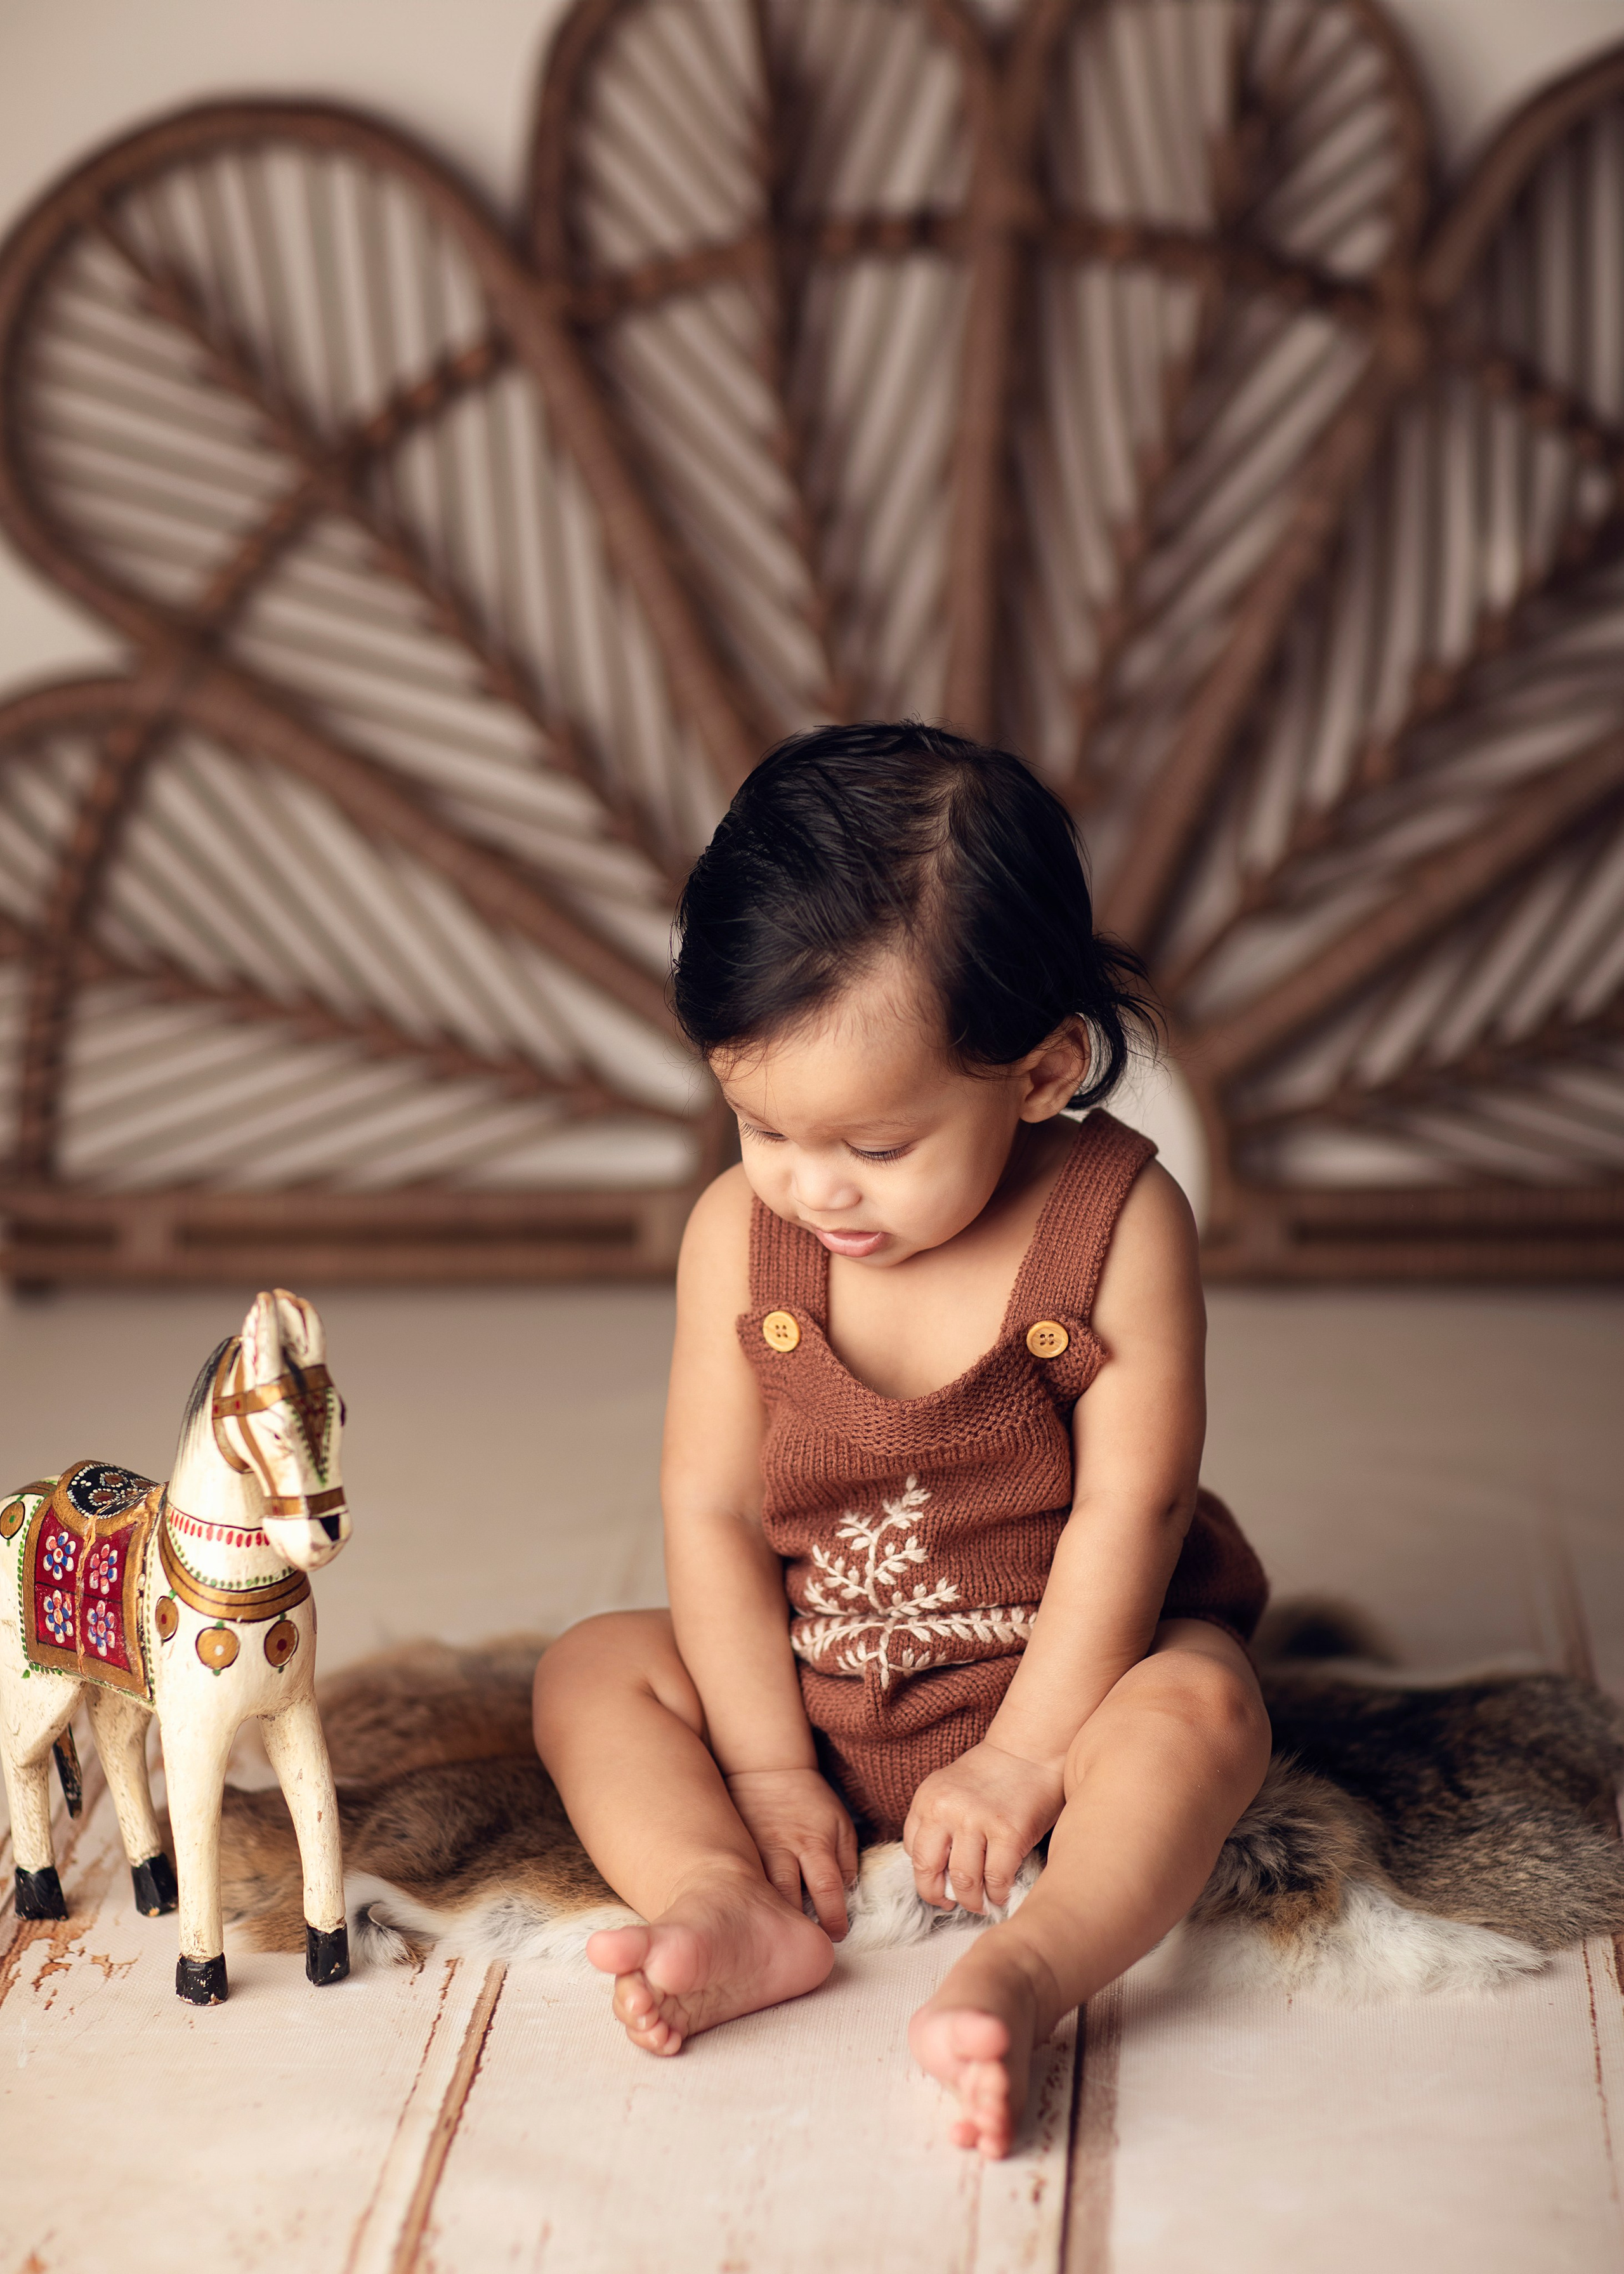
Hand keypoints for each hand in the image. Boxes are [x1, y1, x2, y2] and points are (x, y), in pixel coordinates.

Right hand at [726, 1767, 858, 1938]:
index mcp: (815, 1843)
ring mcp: (755, 1851)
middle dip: (794, 1926)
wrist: (767, 1772)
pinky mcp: (735, 1852)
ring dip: (767, 1918)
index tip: (836, 1936)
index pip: (827, 1887)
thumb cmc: (810, 1802)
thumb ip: (846, 1862)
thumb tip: (848, 1900)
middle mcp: (783, 1849)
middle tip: (800, 1949)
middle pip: (788, 1895)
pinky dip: (746, 1902)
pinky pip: (740, 1883)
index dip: (833, 1918)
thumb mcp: (840, 1824)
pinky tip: (747, 1919)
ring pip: (759, 1893)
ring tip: (772, 1941)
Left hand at [902, 1742, 1064, 1912]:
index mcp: (928, 1799)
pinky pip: (996, 1879)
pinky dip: (997, 1894)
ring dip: (971, 1901)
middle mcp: (946, 1808)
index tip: (938, 1886)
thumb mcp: (949, 1790)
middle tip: (952, 1904)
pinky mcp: (1009, 1832)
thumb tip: (937, 1875)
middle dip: (938, 1896)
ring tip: (979, 1903)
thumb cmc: (992, 1776)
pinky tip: (1000, 1893)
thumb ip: (937, 1824)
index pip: (913, 1852)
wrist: (1030, 1751)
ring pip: (963, 1881)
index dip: (925, 1877)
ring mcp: (977, 1820)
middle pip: (928, 1870)